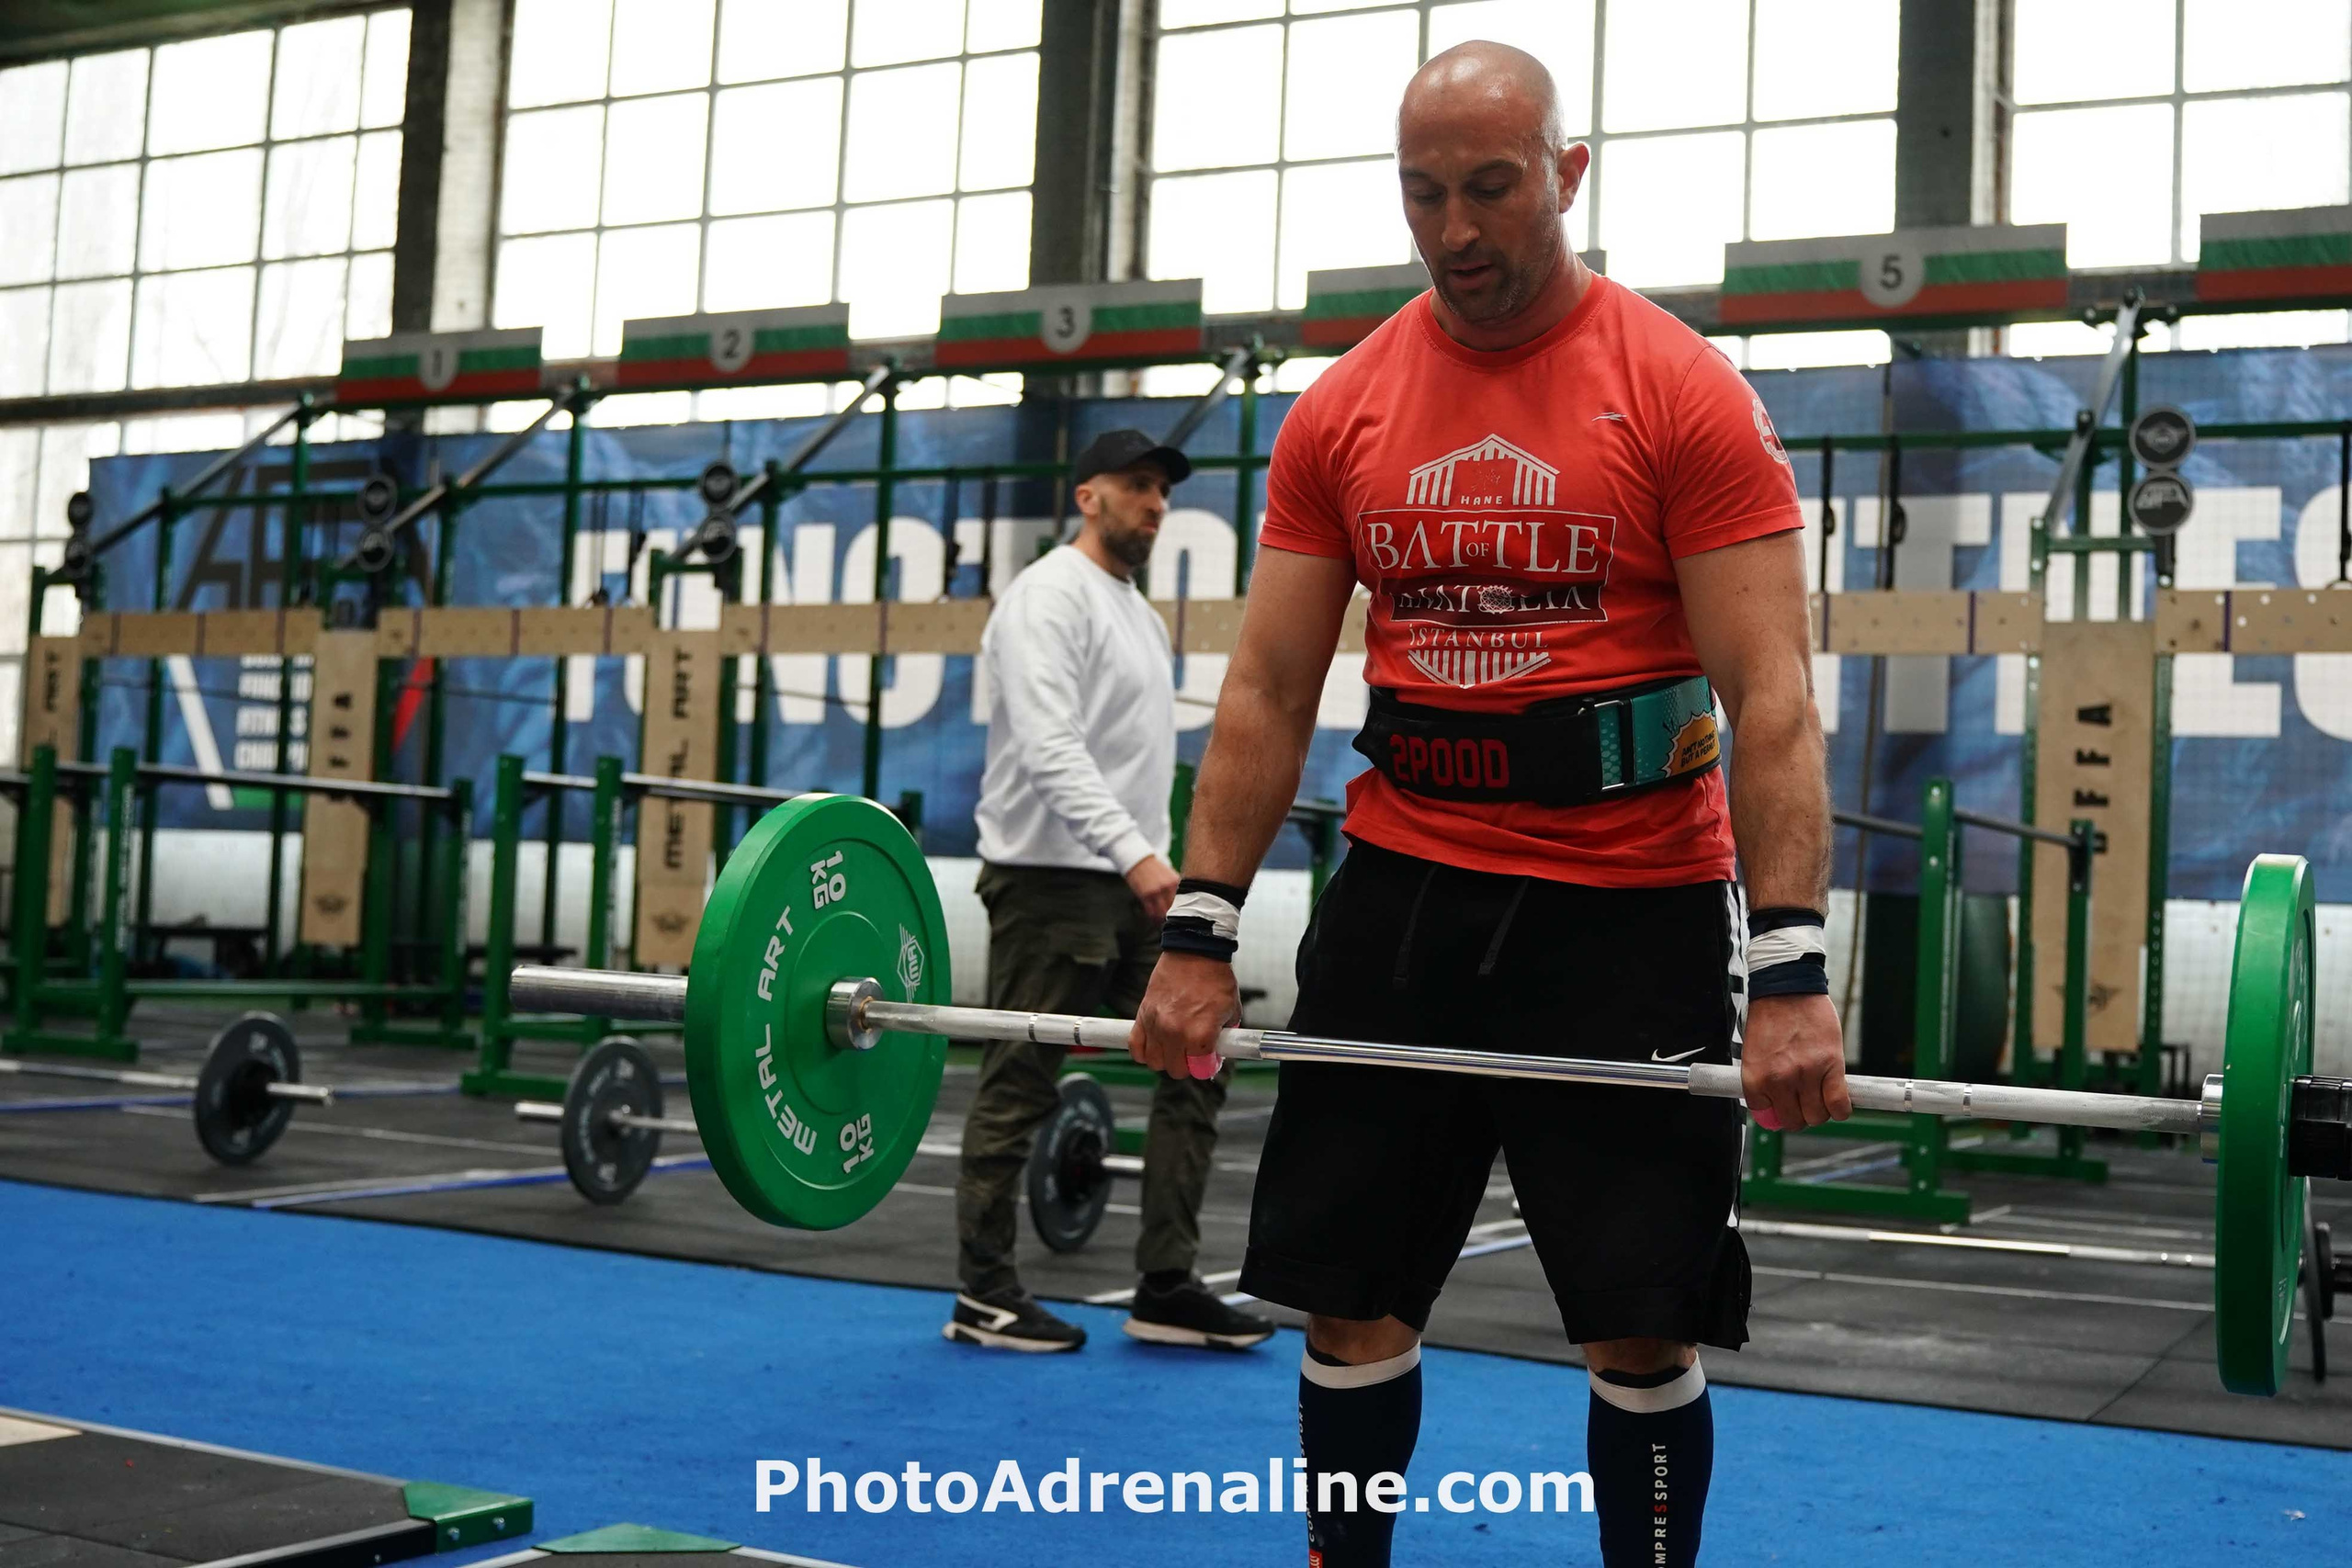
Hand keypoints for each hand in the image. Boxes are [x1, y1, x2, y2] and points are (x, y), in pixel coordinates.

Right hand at [1123, 853, 1179, 922]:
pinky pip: (1151, 912)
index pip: (1184, 902)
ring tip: (1163, 923)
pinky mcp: (1145, 895)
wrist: (1139, 861)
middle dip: (1174, 917)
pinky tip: (1154, 919)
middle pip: (1175, 909)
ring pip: (1163, 913)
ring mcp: (1156, 891)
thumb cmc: (1155, 869)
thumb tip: (1185, 904)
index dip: (1183, 911)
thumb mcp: (1170, 875)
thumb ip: (1177, 888)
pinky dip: (1153, 918)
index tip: (1182, 917)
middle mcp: (1168, 886)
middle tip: (1173, 922)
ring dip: (1163, 920)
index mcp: (1176, 881)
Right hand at [1130, 951, 1236, 1079]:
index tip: (1209, 1061)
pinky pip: (1135, 1046)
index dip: (1207, 1067)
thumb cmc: (1215, 978)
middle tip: (1193, 1053)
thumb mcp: (1231, 1010)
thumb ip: (1224, 1036)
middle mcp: (1176, 1033)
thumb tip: (1217, 1053)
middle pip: (1175, 1070)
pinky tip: (1155, 1045)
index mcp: (1201, 1033)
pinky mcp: (1143, 1015)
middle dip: (1187, 1065)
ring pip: (1154, 1062)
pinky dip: (1143, 1052)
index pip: (1199, 1070)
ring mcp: (1156, 1025)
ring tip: (1174, 1048)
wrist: (1194, 952)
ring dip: (1165, 1059)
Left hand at [1740, 993, 1849, 1130]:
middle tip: (1803, 1102)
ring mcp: (1806, 1074)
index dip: (1776, 1112)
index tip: (1783, 1105)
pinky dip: (1840, 1109)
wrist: (1787, 987)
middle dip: (1799, 1115)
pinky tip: (1837, 1101)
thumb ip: (1762, 1082)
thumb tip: (1772, 1113)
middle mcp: (1779, 1080)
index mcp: (1755, 1077)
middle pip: (1794, 1121)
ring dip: (1819, 1111)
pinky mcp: (1831, 1066)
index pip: (1766, 1115)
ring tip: (1819, 1096)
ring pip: (1817, 1115)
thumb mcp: (1754, 1053)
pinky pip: (1839, 1104)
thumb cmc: (1770, 1016)